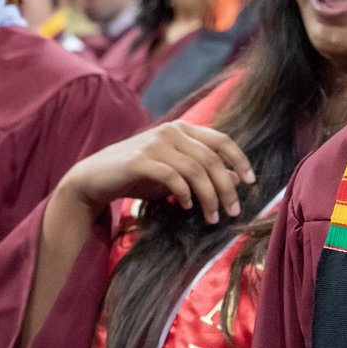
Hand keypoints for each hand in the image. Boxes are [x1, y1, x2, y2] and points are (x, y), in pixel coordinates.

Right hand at [55, 121, 254, 224]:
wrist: (95, 178)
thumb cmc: (139, 175)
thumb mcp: (175, 173)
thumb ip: (202, 171)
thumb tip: (235, 178)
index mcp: (183, 129)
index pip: (222, 140)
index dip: (239, 159)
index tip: (251, 182)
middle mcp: (172, 131)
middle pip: (212, 158)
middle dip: (226, 187)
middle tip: (233, 211)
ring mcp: (155, 143)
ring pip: (195, 169)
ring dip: (208, 197)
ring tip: (212, 218)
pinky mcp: (140, 160)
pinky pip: (172, 177)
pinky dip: (183, 193)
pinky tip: (185, 207)